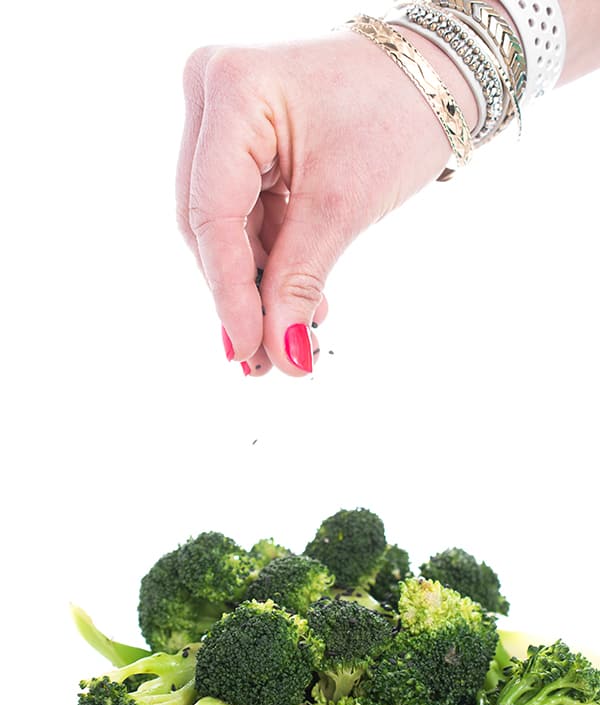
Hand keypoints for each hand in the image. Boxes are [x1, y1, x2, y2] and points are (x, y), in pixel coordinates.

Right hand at [176, 28, 475, 376]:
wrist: (435, 76)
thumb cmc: (400, 112)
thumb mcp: (345, 203)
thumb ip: (301, 281)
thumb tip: (282, 355)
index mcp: (233, 91)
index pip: (212, 213)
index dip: (228, 291)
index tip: (248, 349)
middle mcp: (213, 96)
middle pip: (208, 223)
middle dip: (240, 295)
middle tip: (266, 359)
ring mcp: (225, 120)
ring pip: (224, 228)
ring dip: (258, 286)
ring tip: (295, 335)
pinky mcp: (243, 144)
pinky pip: (244, 216)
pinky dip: (270, 262)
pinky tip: (299, 302)